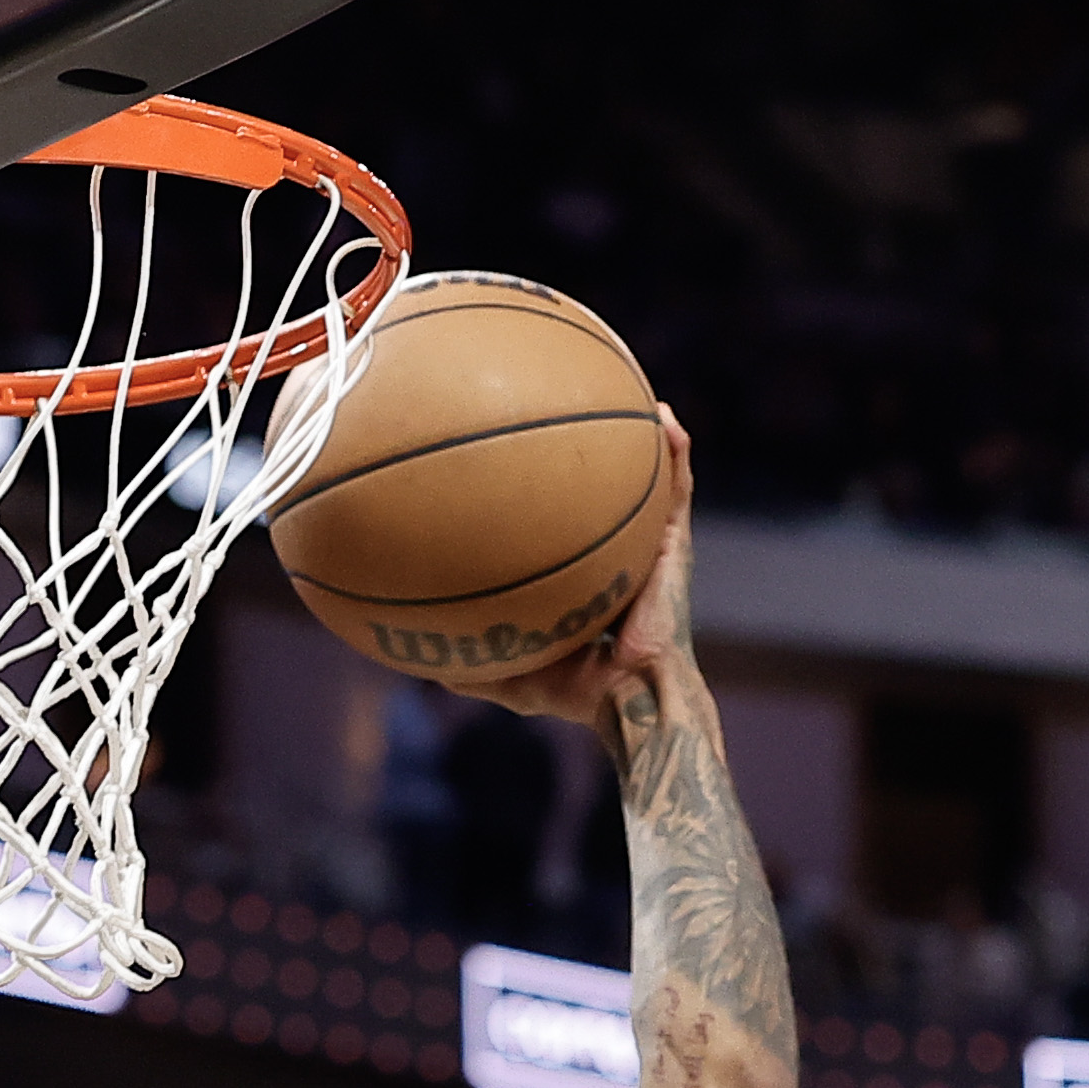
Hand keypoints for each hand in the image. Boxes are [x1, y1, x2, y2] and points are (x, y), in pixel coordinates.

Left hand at [477, 410, 696, 736]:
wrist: (632, 699)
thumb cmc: (578, 694)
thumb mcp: (509, 672)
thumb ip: (470, 663)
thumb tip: (412, 660)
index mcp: (586, 574)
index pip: (566, 521)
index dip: (549, 490)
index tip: (520, 451)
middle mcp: (618, 552)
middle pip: (605, 489)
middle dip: (594, 447)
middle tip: (568, 401)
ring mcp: (648, 545)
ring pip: (646, 476)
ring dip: (642, 432)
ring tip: (631, 388)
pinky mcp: (674, 545)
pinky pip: (677, 488)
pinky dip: (676, 453)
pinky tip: (666, 417)